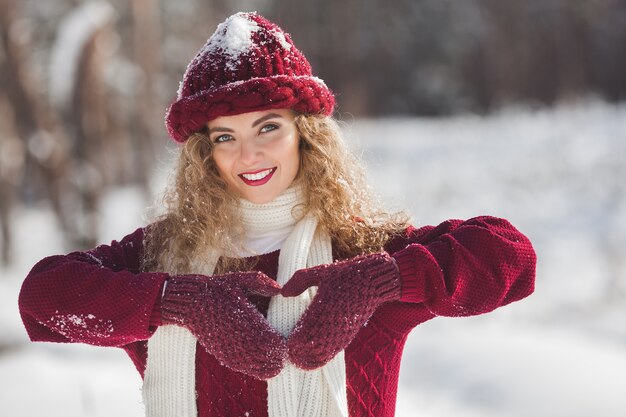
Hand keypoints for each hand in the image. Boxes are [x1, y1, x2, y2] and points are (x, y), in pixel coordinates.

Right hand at [161, 272, 286, 379]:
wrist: (190, 301)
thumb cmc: (217, 289)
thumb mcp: (239, 281)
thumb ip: (260, 283)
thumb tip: (279, 289)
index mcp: (245, 318)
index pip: (270, 341)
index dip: (281, 346)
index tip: (285, 341)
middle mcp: (238, 336)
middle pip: (264, 357)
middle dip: (277, 357)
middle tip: (283, 353)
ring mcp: (228, 346)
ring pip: (253, 366)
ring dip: (267, 366)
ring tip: (276, 363)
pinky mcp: (220, 352)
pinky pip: (239, 366)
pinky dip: (252, 369)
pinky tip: (260, 366)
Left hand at [281, 252, 400, 369]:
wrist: (374, 280)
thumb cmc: (345, 274)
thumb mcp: (321, 272)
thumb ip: (300, 281)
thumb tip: (283, 293)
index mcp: (323, 309)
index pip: (302, 338)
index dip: (292, 344)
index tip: (285, 341)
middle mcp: (332, 324)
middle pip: (310, 352)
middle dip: (298, 353)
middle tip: (289, 349)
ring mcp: (341, 332)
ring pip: (322, 356)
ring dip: (309, 357)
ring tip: (298, 353)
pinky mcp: (349, 334)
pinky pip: (333, 352)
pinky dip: (321, 356)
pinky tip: (313, 351)